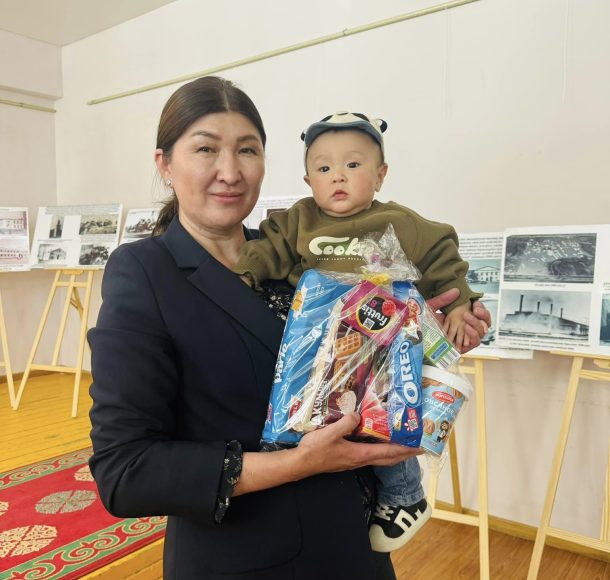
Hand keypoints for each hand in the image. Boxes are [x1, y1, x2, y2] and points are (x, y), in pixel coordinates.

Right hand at [296, 413, 421, 474]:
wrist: (302, 463)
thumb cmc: (316, 449)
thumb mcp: (331, 433)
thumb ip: (346, 423)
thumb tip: (358, 415)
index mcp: (360, 454)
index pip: (388, 452)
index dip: (404, 450)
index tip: (418, 448)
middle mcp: (360, 460)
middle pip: (388, 459)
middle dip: (403, 454)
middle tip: (416, 448)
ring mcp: (354, 462)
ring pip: (380, 459)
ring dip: (393, 454)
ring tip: (402, 446)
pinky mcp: (348, 460)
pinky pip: (370, 457)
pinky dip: (381, 452)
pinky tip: (377, 445)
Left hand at [426, 289, 491, 353]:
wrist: (413, 338)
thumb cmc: (420, 323)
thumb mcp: (430, 308)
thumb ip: (443, 299)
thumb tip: (456, 290)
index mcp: (459, 317)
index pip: (477, 312)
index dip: (480, 307)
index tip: (475, 303)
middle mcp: (464, 328)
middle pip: (484, 322)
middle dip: (484, 314)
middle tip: (476, 309)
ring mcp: (464, 339)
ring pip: (481, 331)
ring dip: (477, 323)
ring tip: (467, 316)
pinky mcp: (463, 348)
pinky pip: (475, 342)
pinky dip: (474, 334)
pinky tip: (467, 327)